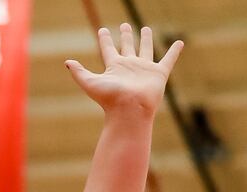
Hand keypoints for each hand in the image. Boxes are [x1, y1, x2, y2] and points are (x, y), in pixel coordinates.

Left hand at [66, 24, 182, 117]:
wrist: (129, 109)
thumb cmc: (110, 99)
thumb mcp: (90, 83)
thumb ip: (79, 72)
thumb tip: (67, 62)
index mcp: (114, 67)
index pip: (108, 49)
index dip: (105, 39)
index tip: (102, 30)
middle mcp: (129, 66)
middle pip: (127, 47)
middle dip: (126, 36)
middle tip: (124, 26)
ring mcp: (144, 69)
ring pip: (145, 49)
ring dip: (145, 39)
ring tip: (145, 29)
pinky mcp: (158, 73)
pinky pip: (169, 60)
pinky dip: (174, 52)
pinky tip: (179, 43)